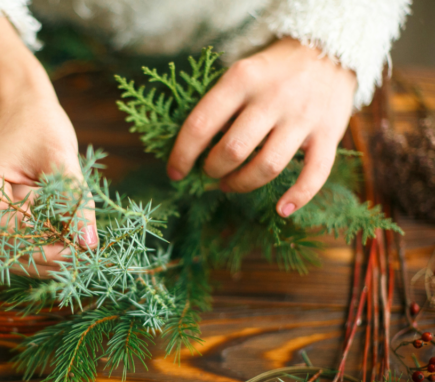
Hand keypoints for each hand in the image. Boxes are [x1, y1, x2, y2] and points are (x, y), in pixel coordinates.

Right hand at [0, 18, 96, 275]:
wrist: (20, 100)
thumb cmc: (38, 122)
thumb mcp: (61, 159)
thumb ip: (75, 201)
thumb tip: (89, 244)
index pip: (10, 238)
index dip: (46, 251)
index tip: (79, 251)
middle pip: (10, 249)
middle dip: (48, 255)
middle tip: (85, 254)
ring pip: (15, 247)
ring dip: (47, 249)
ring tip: (80, 244)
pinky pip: (19, 235)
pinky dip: (43, 237)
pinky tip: (68, 234)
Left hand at [167, 37, 356, 216]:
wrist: (329, 48)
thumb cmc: (272, 70)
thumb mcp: (241, 72)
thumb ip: (219, 105)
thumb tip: (191, 151)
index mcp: (241, 79)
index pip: (201, 124)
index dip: (182, 155)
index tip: (174, 172)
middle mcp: (272, 97)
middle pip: (233, 150)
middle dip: (212, 170)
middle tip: (210, 172)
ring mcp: (302, 117)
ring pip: (267, 166)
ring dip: (241, 184)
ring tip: (230, 184)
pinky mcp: (329, 133)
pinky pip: (315, 173)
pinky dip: (298, 197)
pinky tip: (281, 210)